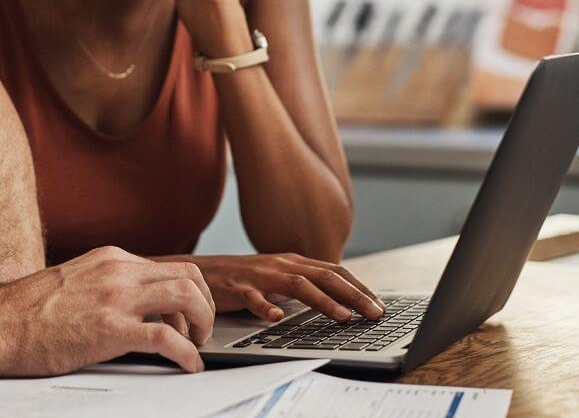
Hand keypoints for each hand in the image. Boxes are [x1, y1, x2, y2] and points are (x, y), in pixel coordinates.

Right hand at [0, 246, 215, 374]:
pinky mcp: (110, 329)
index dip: (188, 294)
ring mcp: (115, 298)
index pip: (170, 266)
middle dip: (205, 305)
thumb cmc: (27, 311)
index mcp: (110, 259)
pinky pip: (167, 338)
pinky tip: (188, 365)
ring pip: (186, 296)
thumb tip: (129, 303)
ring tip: (196, 346)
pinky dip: (187, 353)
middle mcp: (117, 271)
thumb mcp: (74, 281)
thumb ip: (105, 285)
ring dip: (202, 324)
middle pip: (188, 275)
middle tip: (201, 331)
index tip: (187, 317)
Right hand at [190, 253, 383, 322]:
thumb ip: (304, 283)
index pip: (333, 271)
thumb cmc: (242, 278)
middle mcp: (280, 265)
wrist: (200, 271)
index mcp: (292, 262)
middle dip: (353, 294)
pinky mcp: (237, 289)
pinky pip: (253, 298)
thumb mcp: (277, 277)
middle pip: (323, 276)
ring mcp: (259, 276)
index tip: (379, 305)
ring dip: (323, 301)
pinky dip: (265, 307)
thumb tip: (340, 298)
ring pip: (296, 285)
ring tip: (343, 316)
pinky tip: (276, 317)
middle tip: (374, 313)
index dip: (358, 287)